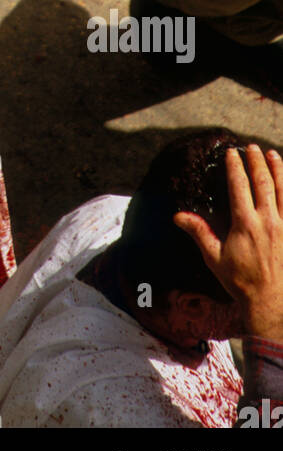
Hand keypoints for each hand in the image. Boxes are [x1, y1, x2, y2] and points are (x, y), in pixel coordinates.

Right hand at [175, 145, 282, 342]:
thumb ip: (199, 232)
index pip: (239, 185)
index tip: (232, 153)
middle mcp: (267, 221)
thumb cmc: (241, 282)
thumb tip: (178, 216)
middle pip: (263, 181)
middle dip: (257, 161)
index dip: (235, 166)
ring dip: (278, 169)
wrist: (271, 303)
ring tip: (273, 154)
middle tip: (252, 147)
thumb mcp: (214, 258)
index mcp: (245, 224)